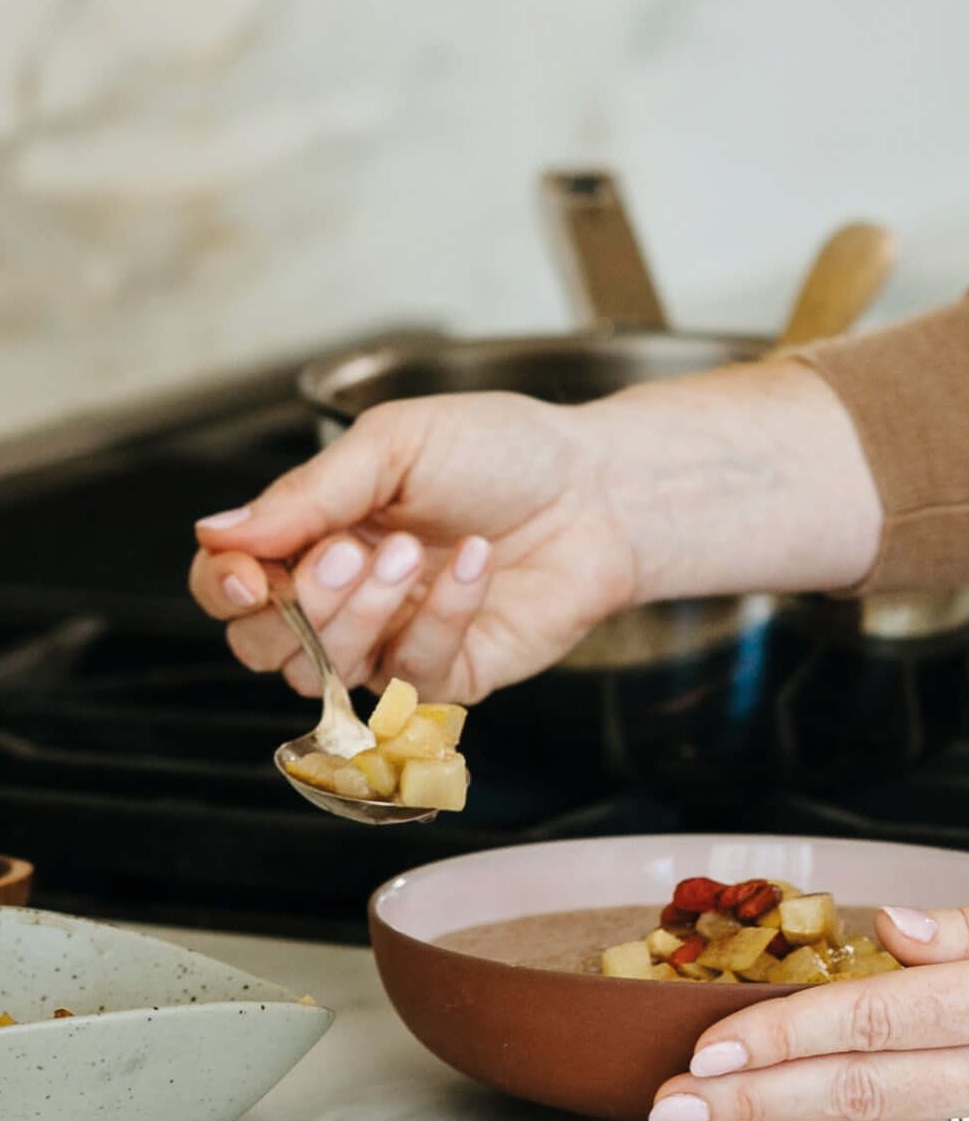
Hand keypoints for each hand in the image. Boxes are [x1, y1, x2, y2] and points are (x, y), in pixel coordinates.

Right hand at [188, 392, 635, 701]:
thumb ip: (307, 494)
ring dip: (362, 616)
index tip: (250, 575)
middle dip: (299, 607)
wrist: (597, 486)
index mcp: (313, 536)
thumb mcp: (393, 444)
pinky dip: (441, 616)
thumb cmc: (501, 453)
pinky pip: (415, 673)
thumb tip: (217, 533)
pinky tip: (472, 563)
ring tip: (412, 551)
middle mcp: (345, 600)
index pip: (229, 588)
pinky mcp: (454, 674)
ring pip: (329, 676)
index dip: (224, 589)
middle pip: (264, 648)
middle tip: (350, 553)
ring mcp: (397, 643)